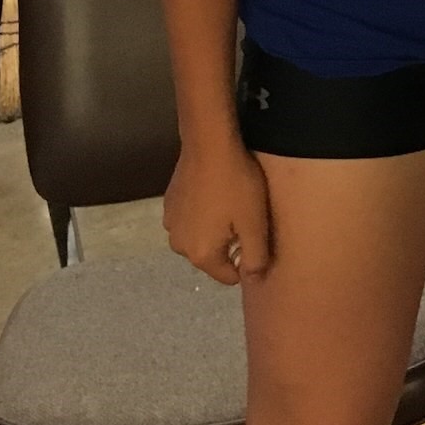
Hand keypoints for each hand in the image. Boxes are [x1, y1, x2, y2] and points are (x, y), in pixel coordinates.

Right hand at [164, 135, 270, 284]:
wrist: (209, 145)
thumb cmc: (236, 185)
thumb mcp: (255, 224)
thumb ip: (256, 258)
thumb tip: (252, 280)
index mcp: (201, 255)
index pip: (228, 276)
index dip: (246, 261)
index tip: (255, 236)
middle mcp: (179, 246)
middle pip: (213, 258)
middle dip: (230, 244)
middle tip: (245, 217)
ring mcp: (170, 225)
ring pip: (201, 238)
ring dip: (216, 229)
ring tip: (231, 204)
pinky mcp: (169, 205)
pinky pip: (191, 221)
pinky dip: (203, 215)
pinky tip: (215, 194)